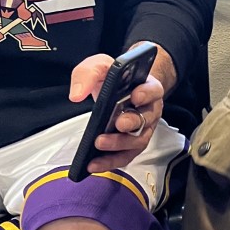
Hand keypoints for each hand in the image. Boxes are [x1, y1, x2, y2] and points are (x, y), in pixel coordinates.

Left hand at [69, 49, 168, 171]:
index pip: (153, 90)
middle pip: (146, 119)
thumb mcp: (100, 66)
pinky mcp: (132, 144)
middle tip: (117, 124)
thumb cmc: (115, 78)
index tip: (135, 96)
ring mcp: (142, 130)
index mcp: (147, 88)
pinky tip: (94, 164)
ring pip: (137, 141)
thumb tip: (76, 95)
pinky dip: (110, 161)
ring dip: (119, 145)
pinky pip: (126, 156)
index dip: (146, 94)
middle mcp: (149, 110)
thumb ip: (88, 73)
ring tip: (99, 144)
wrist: (120, 88)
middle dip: (132, 123)